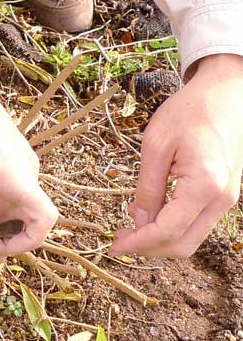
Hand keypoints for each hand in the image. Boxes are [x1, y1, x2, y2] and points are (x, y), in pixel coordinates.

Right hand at [0, 26, 57, 260]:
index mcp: (8, 164)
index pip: (15, 209)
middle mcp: (23, 168)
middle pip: (26, 221)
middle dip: (1, 243)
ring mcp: (25, 172)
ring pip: (38, 227)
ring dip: (8, 246)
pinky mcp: (21, 178)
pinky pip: (42, 222)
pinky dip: (20, 242)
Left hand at [111, 54, 242, 257]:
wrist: (227, 93)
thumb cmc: (190, 111)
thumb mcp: (156, 146)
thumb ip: (148, 188)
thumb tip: (139, 222)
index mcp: (205, 186)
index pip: (168, 231)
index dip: (138, 243)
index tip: (113, 245)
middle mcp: (221, 199)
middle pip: (183, 245)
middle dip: (147, 248)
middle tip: (118, 238)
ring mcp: (226, 199)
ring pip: (191, 238)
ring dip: (159, 239)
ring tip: (129, 226)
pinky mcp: (223, 194)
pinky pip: (196, 222)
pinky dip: (172, 226)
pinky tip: (149, 213)